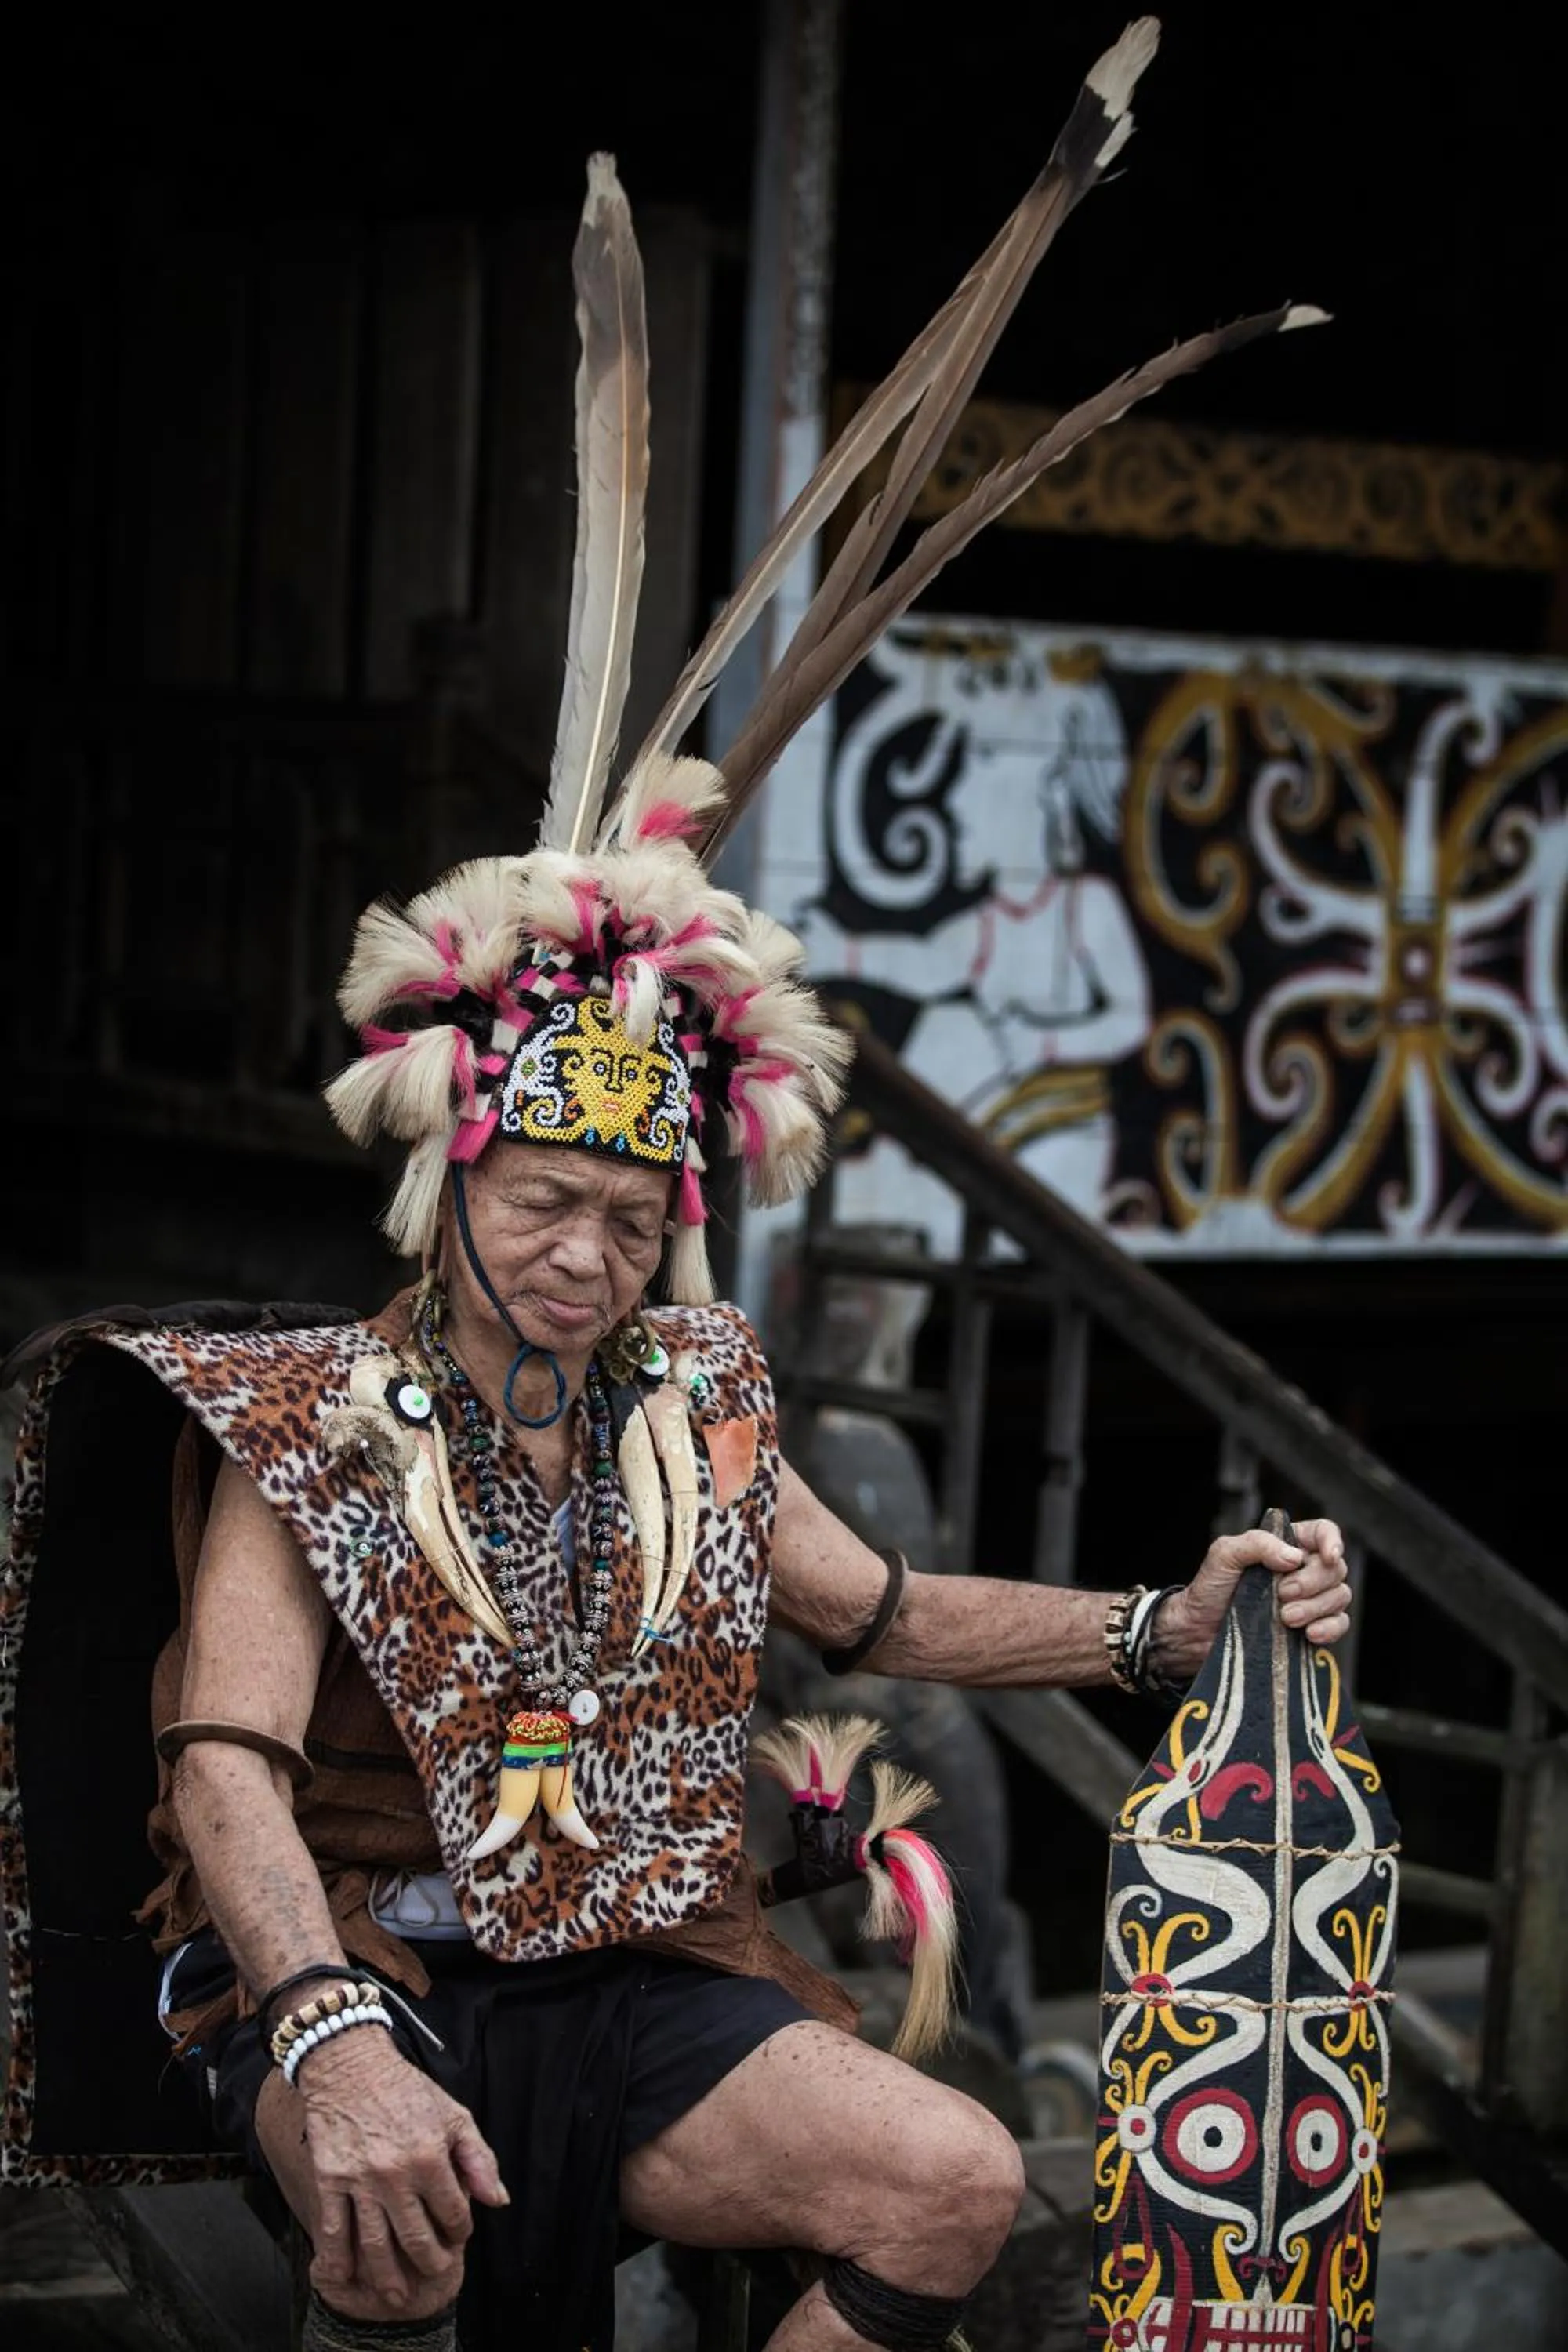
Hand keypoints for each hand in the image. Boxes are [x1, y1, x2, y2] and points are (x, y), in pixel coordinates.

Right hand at [297, 2024, 507, 2307]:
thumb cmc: (405, 2090)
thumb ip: (479, 2159)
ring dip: (387, 2277)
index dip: (460, 2230)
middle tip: (434, 2271)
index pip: (453, 2212)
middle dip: (429, 2262)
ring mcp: (360, 2180)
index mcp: (430, 2157)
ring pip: (375, 2243)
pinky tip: (344, 2278)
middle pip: (415, 2238)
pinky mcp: (330, 2179)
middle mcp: (395, 2174)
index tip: (458, 2234)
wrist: (351, 2066)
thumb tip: (498, 2201)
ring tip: (396, 2296)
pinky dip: (337, 2259)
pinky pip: (333, 2229)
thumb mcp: (453, 2115)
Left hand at [1157, 1518, 1352, 1679]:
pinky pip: (1339, 1625)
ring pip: (1339, 1596)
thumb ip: (1257, 1544)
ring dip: (1315, 1607)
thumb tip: (1293, 1556)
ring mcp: (1310, 1600)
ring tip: (1285, 1617)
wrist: (1199, 1631)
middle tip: (1282, 1594)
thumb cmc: (1211, 1588)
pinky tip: (1310, 1633)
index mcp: (1286, 1545)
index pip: (1323, 1532)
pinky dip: (1330, 1629)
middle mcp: (1303, 1570)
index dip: (1332, 1541)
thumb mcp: (1224, 1554)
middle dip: (1312, 1582)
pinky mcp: (1312, 1627)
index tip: (1327, 1556)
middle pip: (1334, 1568)